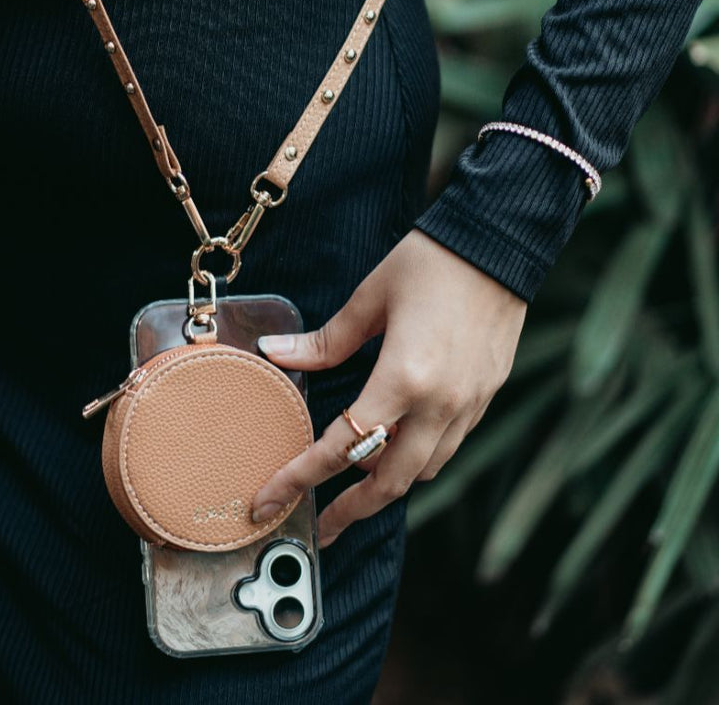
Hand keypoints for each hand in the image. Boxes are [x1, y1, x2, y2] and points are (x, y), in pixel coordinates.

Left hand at [252, 229, 526, 547]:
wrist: (501, 244)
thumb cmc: (432, 262)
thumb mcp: (369, 297)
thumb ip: (324, 341)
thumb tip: (275, 353)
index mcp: (404, 378)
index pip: (343, 447)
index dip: (300, 477)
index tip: (269, 498)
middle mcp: (441, 404)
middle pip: (391, 483)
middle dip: (351, 511)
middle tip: (319, 525)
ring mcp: (469, 405)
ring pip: (424, 471)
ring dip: (386, 485)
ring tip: (353, 486)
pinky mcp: (485, 397)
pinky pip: (447, 446)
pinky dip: (416, 458)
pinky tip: (395, 445)